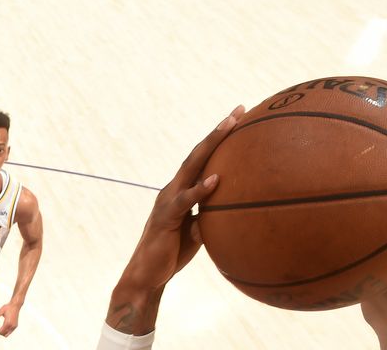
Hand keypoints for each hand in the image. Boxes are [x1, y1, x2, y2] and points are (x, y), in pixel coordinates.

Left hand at [0, 302, 20, 336]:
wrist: (15, 305)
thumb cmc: (8, 307)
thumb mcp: (0, 311)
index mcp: (8, 322)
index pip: (1, 331)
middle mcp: (12, 325)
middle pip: (3, 334)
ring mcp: (14, 326)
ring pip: (7, 334)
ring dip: (3, 332)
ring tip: (0, 327)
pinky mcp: (16, 325)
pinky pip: (10, 332)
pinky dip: (6, 331)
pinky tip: (4, 326)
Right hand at [105, 105, 244, 333]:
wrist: (147, 275)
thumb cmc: (174, 252)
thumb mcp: (199, 231)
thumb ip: (212, 216)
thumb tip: (233, 211)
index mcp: (182, 190)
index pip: (204, 159)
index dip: (220, 139)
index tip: (240, 119)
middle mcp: (174, 188)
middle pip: (198, 154)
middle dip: (219, 131)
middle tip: (239, 111)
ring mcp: (168, 200)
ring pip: (191, 167)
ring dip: (210, 145)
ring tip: (228, 127)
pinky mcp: (166, 217)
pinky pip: (185, 201)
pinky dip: (200, 190)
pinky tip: (216, 180)